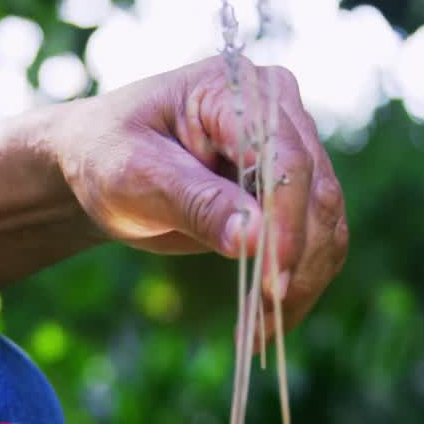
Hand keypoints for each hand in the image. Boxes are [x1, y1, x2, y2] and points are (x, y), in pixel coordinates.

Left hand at [52, 54, 348, 338]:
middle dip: (297, 262)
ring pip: (326, 224)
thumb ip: (196, 202)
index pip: (284, 159)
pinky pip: (312, 244)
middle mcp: (280, 116)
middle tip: (265, 321)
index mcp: (241, 89)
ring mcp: (290, 155)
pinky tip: (266, 322)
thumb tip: (254, 240)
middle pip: (316, 193)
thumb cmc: (107, 154)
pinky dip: (295, 286)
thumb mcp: (137, 176)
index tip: (274, 281)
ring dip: (302, 283)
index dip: (286, 223)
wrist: (97, 165)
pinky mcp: (286, 196)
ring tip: (260, 333)